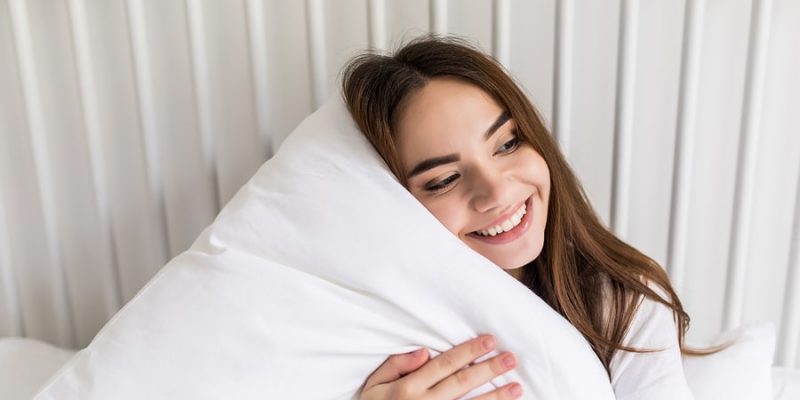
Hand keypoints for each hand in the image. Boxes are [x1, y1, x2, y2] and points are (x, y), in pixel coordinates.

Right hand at [358, 335, 521, 398]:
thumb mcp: (372, 386)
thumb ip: (394, 366)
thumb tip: (423, 351)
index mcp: (407, 388)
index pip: (444, 364)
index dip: (469, 351)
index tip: (490, 341)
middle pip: (462, 383)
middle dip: (489, 369)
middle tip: (511, 358)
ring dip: (497, 397)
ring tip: (517, 387)